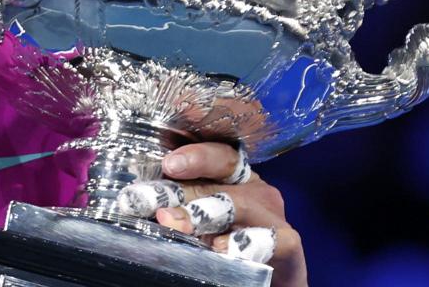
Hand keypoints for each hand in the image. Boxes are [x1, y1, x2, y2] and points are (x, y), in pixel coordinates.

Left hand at [153, 142, 306, 286]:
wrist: (273, 278)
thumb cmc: (230, 245)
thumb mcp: (203, 221)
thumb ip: (180, 205)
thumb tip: (139, 199)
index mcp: (234, 178)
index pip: (217, 155)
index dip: (194, 155)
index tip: (167, 164)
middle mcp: (255, 188)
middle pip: (218, 181)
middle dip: (180, 191)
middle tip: (150, 202)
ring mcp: (273, 214)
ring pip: (237, 204)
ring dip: (201, 214)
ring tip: (173, 223)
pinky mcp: (289, 242)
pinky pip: (268, 238)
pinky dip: (242, 243)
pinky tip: (220, 250)